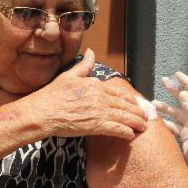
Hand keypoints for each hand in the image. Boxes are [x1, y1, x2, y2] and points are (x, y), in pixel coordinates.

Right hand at [26, 48, 147, 139]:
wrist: (42, 112)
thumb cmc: (51, 95)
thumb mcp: (68, 75)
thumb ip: (84, 66)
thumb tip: (91, 52)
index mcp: (95, 84)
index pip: (118, 91)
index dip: (130, 99)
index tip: (136, 103)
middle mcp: (100, 97)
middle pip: (125, 104)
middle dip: (138, 111)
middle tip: (146, 117)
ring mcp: (99, 111)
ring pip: (124, 116)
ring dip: (136, 122)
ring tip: (144, 127)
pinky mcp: (95, 125)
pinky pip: (116, 129)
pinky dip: (126, 132)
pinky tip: (131, 135)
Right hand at [152, 71, 187, 187]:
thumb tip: (184, 93)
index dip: (186, 82)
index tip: (177, 73)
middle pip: (185, 100)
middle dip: (174, 91)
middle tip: (163, 81)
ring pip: (176, 113)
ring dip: (165, 108)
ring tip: (153, 104)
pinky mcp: (185, 135)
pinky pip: (172, 125)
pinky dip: (164, 121)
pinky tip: (156, 119)